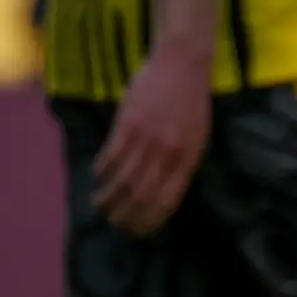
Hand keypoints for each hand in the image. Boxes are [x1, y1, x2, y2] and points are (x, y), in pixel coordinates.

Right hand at [90, 41, 214, 234]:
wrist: (182, 65)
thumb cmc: (191, 103)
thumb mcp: (198, 136)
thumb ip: (182, 163)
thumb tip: (164, 193)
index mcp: (188, 159)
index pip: (167, 201)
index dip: (151, 221)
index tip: (140, 232)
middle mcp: (167, 154)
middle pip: (141, 196)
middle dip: (126, 216)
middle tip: (115, 224)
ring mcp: (147, 140)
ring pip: (121, 180)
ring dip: (108, 198)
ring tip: (101, 205)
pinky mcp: (127, 125)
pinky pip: (110, 157)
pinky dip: (102, 171)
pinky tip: (98, 177)